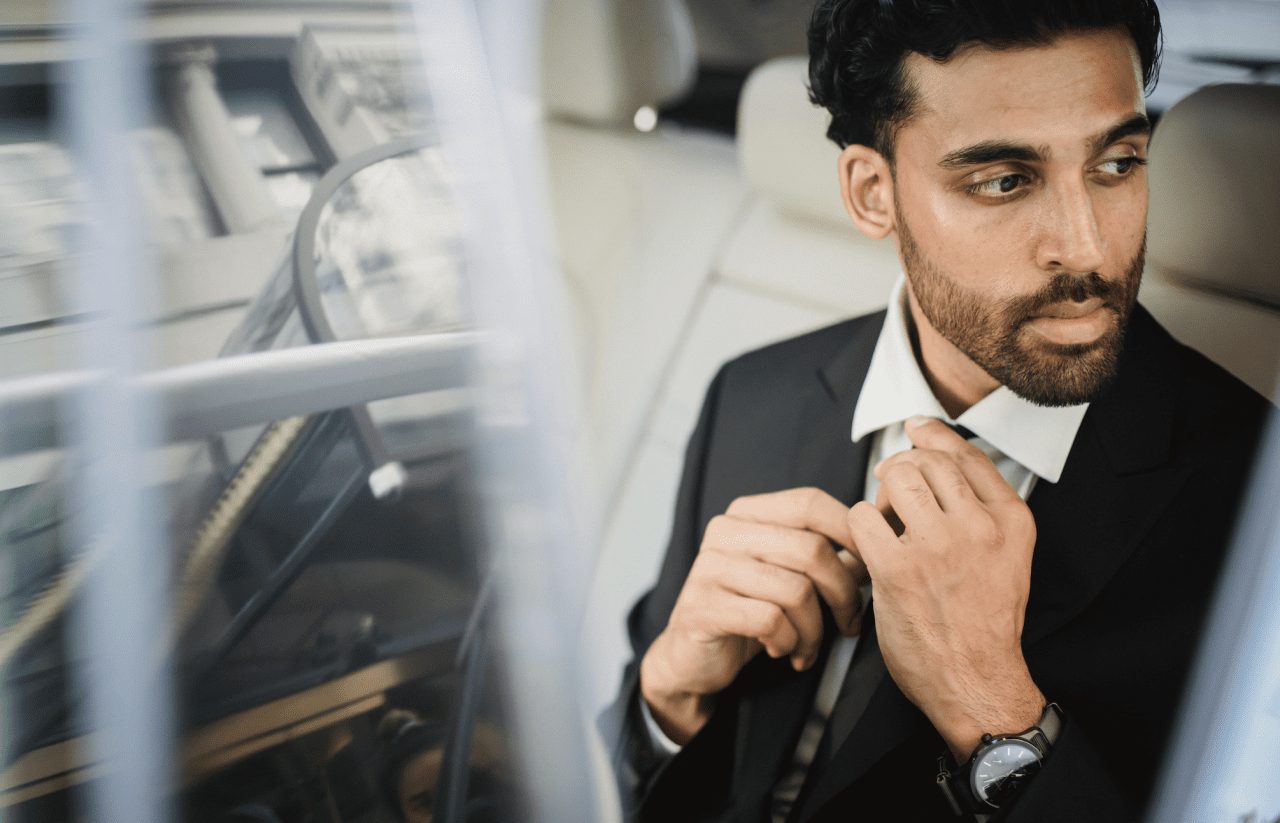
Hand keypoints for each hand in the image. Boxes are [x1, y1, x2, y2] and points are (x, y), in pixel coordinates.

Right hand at [641, 487, 866, 743]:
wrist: (691, 658)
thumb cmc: (747, 612)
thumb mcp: (786, 576)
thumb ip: (824, 556)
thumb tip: (875, 544)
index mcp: (746, 514)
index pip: (810, 503)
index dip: (850, 533)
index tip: (868, 569)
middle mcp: (725, 532)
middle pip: (811, 550)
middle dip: (843, 593)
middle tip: (848, 622)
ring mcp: (710, 568)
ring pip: (795, 590)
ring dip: (815, 630)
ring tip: (808, 646)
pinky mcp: (703, 607)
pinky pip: (771, 621)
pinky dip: (788, 642)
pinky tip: (781, 650)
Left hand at [847, 417, 1043, 757]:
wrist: (976, 681)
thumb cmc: (983, 625)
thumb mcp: (1007, 558)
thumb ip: (982, 513)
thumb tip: (936, 462)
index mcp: (1011, 521)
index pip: (967, 455)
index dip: (935, 436)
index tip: (917, 429)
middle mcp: (979, 527)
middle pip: (927, 460)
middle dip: (902, 468)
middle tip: (891, 490)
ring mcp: (939, 546)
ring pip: (897, 477)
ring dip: (881, 493)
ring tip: (884, 520)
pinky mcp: (899, 569)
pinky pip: (862, 516)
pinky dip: (858, 526)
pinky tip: (868, 546)